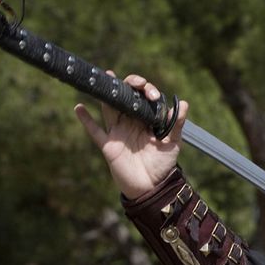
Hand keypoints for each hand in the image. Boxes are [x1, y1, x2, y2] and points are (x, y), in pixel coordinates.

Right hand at [75, 72, 189, 197]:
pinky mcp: (108, 145)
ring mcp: (118, 132)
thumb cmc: (163, 165)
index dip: (147, 90)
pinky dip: (86, 120)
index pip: (143, 99)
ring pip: (109, 108)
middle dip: (128, 86)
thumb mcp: (173, 143)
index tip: (152, 94)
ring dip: (107, 94)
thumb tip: (184, 104)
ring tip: (106, 77)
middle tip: (134, 82)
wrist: (151, 187)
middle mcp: (131, 123)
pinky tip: (79, 107)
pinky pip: (94, 130)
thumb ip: (176, 125)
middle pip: (125, 99)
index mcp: (146, 121)